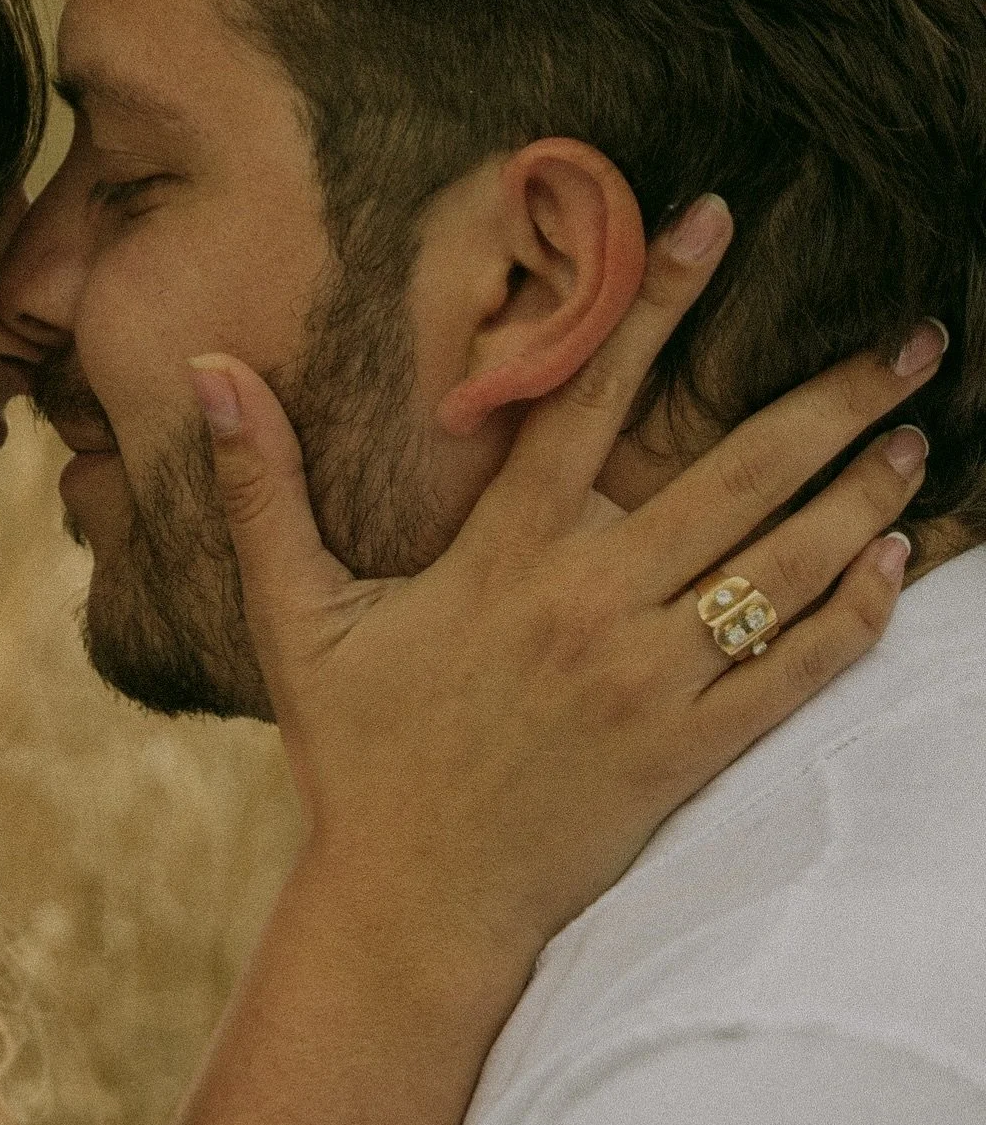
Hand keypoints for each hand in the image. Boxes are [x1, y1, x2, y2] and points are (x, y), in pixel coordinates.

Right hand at [188, 200, 942, 1016]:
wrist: (413, 903)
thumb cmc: (359, 756)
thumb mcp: (295, 619)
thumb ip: (262, 489)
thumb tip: (209, 369)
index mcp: (501, 557)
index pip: (588, 399)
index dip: (654, 300)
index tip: (717, 220)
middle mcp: (587, 604)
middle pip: (732, 475)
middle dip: (832, 401)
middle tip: (913, 340)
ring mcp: (647, 682)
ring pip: (780, 567)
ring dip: (862, 495)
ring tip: (919, 439)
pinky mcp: (686, 754)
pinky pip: (791, 674)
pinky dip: (853, 616)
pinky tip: (895, 566)